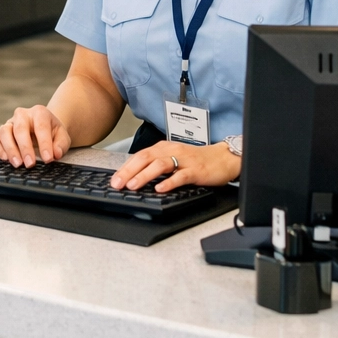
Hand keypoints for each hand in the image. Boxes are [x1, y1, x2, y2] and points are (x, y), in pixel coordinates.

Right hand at [0, 105, 70, 166]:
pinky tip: (5, 158)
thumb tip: (56, 154)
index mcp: (39, 112)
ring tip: (17, 163)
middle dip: (25, 148)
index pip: (41, 127)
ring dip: (10, 149)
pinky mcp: (1, 132)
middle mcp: (22, 115)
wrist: (43, 128)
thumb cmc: (53, 133)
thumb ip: (61, 144)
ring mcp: (10, 123)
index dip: (44, 144)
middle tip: (30, 164)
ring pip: (4, 132)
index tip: (48, 159)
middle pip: (20, 128)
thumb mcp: (62, 137)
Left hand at [110, 140, 239, 192]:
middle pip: (146, 158)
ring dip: (145, 175)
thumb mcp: (174, 159)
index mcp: (164, 148)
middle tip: (117, 184)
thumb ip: (157, 165)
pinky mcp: (196, 170)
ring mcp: (184, 160)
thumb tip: (135, 177)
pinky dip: (169, 182)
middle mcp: (172, 151)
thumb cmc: (197, 160)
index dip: (125, 167)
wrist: (223, 158)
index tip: (114, 180)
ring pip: (160, 165)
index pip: (140, 156)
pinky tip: (160, 189)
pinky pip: (181, 176)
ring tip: (133, 185)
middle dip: (129, 171)